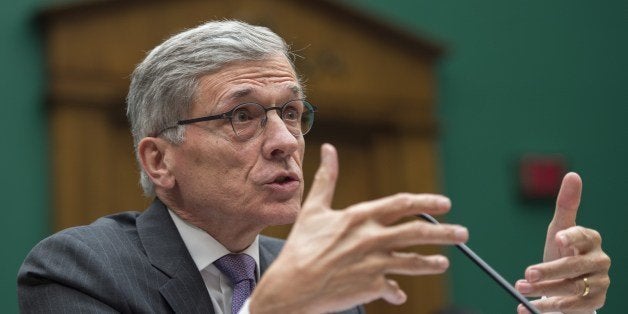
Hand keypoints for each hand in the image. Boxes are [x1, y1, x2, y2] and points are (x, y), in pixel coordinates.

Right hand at [250, 143, 468, 313]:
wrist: (292, 287)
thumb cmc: (301, 247)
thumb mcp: (314, 209)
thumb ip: (327, 178)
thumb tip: (329, 149)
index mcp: (361, 217)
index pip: (403, 204)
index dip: (427, 201)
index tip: (445, 203)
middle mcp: (373, 239)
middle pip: (419, 232)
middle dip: (445, 232)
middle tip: (463, 234)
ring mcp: (375, 264)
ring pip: (415, 262)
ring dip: (433, 262)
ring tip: (444, 262)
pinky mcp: (372, 287)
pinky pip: (394, 289)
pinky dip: (398, 291)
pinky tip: (401, 293)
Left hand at [515, 173, 610, 312]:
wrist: (567, 283)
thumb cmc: (562, 251)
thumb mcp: (559, 229)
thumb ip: (566, 205)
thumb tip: (573, 175)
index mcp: (590, 239)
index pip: (582, 236)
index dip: (571, 237)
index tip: (558, 238)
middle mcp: (599, 260)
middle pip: (573, 266)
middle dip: (549, 270)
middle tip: (527, 274)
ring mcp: (599, 282)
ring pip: (571, 288)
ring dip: (544, 291)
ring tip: (521, 288)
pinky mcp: (595, 301)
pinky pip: (573, 306)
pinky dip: (550, 307)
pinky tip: (531, 308)